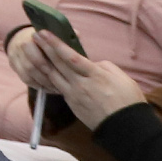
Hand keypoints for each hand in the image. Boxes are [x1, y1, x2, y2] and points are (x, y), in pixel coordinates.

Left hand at [6, 26, 146, 129]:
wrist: (125, 127)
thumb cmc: (128, 101)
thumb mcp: (122, 78)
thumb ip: (105, 67)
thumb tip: (92, 64)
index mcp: (95, 75)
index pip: (70, 56)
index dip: (56, 44)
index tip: (45, 33)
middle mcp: (80, 84)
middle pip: (57, 64)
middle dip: (44, 48)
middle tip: (34, 36)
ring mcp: (74, 95)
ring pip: (53, 76)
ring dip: (42, 62)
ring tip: (33, 51)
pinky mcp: (71, 104)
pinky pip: (57, 87)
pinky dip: (50, 77)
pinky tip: (45, 70)